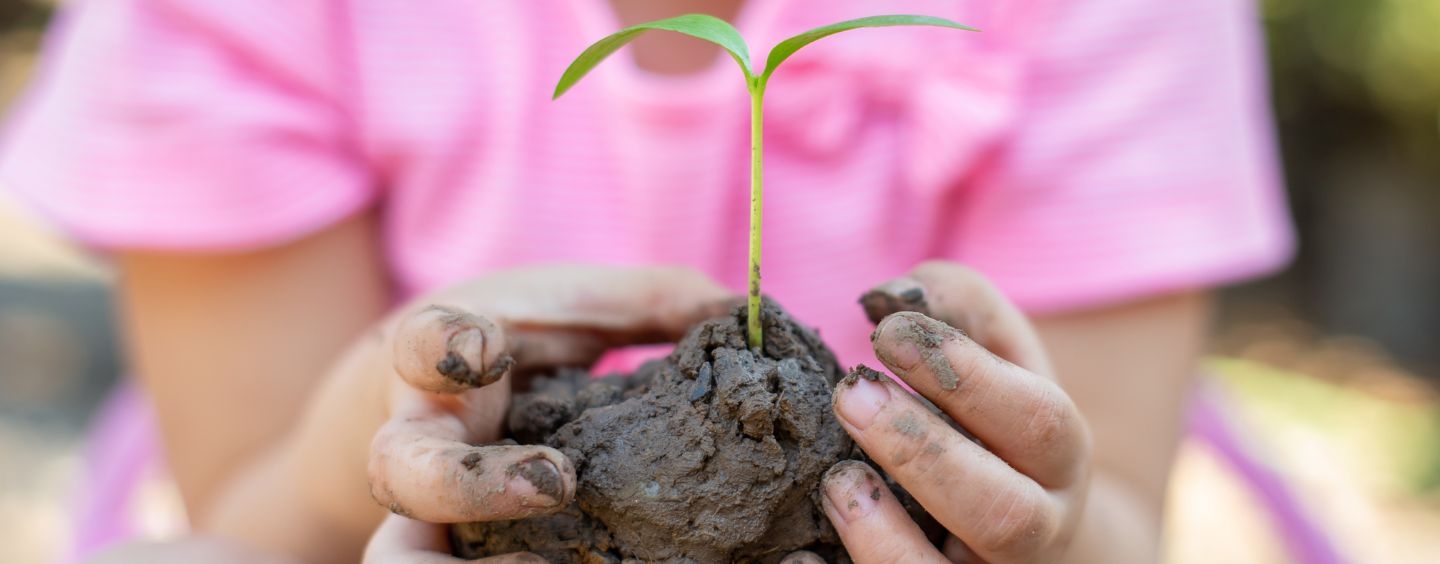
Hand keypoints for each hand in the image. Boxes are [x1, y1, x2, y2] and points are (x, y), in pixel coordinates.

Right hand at [361, 265, 734, 561]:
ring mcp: (436, 504)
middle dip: (468, 484)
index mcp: (446, 361)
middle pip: (400, 472)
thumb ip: (651, 302)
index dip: (444, 347)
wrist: (447, 391)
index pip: (421, 344)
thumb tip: (745, 312)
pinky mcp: (465, 542)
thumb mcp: (574, 307)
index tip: (482, 348)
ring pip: (405, 555)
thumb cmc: (520, 339)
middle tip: (556, 482)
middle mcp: (425, 437)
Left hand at [823, 262, 1090, 562]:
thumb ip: (958, 308)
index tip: (888, 333)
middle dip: (921, 452)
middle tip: (850, 394)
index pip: (1037, 421)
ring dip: (882, 538)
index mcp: (1057, 458)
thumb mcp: (998, 357)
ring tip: (836, 481)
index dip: (966, 376)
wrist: (1020, 527)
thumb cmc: (992, 421)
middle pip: (1003, 515)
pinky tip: (797, 558)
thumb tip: (892, 294)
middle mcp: (1035, 533)